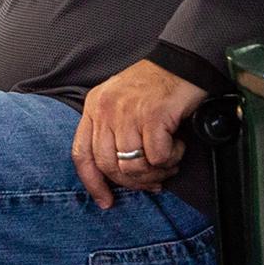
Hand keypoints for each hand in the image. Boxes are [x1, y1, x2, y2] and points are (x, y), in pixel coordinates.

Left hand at [71, 59, 206, 208]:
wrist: (182, 63)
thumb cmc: (154, 88)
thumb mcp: (120, 106)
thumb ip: (113, 134)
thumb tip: (122, 177)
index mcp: (93, 108)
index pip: (81, 154)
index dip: (92, 183)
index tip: (105, 202)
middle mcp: (105, 110)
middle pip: (108, 166)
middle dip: (134, 181)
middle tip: (154, 178)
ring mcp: (127, 112)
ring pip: (133, 165)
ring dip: (155, 172)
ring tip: (168, 160)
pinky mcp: (152, 116)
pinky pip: (157, 157)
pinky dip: (170, 159)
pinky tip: (177, 147)